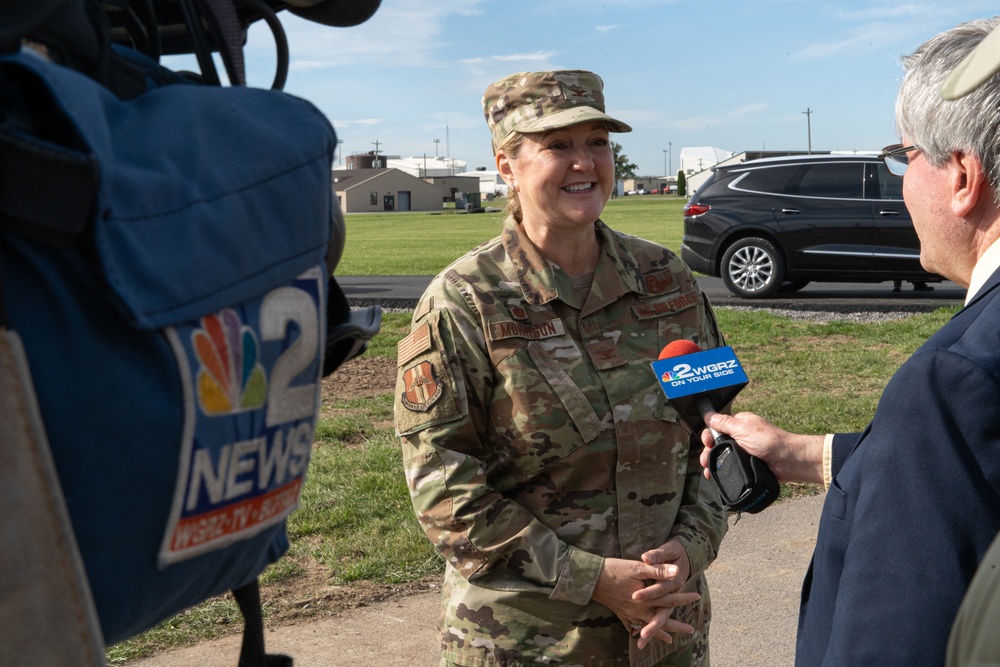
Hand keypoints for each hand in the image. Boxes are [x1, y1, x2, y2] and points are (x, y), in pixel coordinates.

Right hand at [591, 557, 699, 649]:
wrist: (591, 578)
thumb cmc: (614, 570)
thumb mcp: (638, 567)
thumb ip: (658, 570)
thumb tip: (678, 572)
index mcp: (645, 599)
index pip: (669, 599)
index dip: (683, 598)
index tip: (696, 596)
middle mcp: (638, 610)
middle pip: (661, 619)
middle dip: (677, 625)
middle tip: (691, 631)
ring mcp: (628, 613)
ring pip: (647, 626)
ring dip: (659, 633)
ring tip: (670, 639)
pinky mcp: (619, 613)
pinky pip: (631, 625)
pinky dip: (638, 630)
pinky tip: (639, 634)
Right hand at [698, 410, 824, 484]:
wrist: (788, 462)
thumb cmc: (770, 441)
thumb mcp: (744, 428)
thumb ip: (724, 423)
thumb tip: (708, 415)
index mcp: (740, 425)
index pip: (718, 428)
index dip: (709, 435)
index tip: (707, 443)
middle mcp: (741, 437)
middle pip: (718, 444)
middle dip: (709, 452)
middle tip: (705, 461)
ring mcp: (744, 452)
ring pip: (723, 457)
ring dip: (714, 464)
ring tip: (708, 473)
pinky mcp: (747, 465)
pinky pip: (731, 468)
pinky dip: (723, 472)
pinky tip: (716, 477)